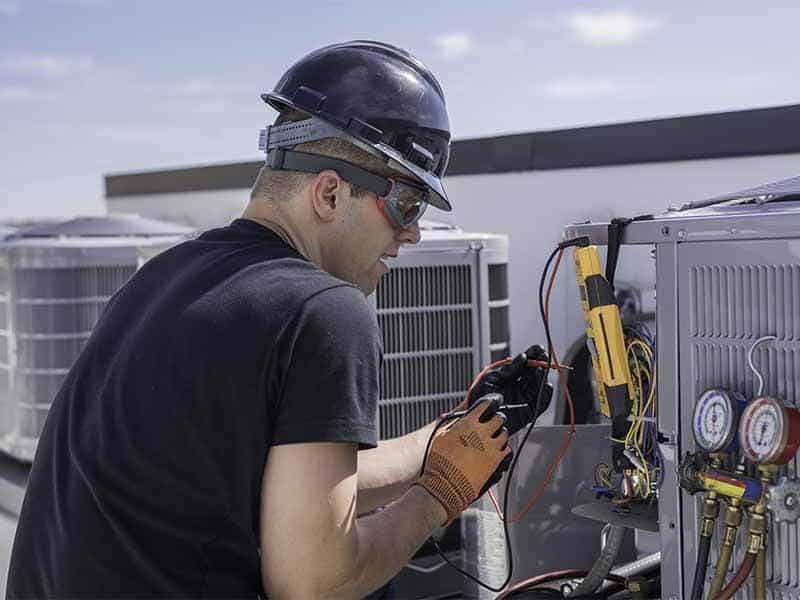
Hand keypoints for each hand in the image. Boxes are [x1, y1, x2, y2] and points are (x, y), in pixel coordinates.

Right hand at [416, 395, 512, 525]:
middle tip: (495, 420)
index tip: (493, 402)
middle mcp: (482, 432)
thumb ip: (455, 424)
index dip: (491, 402)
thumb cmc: (440, 462)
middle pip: (499, 418)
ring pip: (504, 433)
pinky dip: (503, 448)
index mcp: (468, 423)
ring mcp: (491, 447)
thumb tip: (462, 418)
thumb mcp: (442, 436)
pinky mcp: (496, 461)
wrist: (446, 484)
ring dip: (500, 433)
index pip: (485, 405)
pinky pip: (507, 450)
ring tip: (495, 436)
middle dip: (497, 418)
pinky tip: (497, 450)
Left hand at [468, 345, 552, 434]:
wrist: (478, 418)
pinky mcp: (529, 412)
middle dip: (540, 364)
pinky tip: (546, 385)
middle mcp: (518, 388)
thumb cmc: (480, 399)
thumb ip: (509, 369)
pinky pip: (541, 402)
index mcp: (509, 378)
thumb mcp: (492, 379)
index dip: (532, 356)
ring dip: (542, 377)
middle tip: (543, 356)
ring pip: (539, 386)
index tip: (538, 348)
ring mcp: (524, 399)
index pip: (524, 365)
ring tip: (541, 368)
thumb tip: (523, 357)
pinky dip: (546, 394)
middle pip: (533, 374)